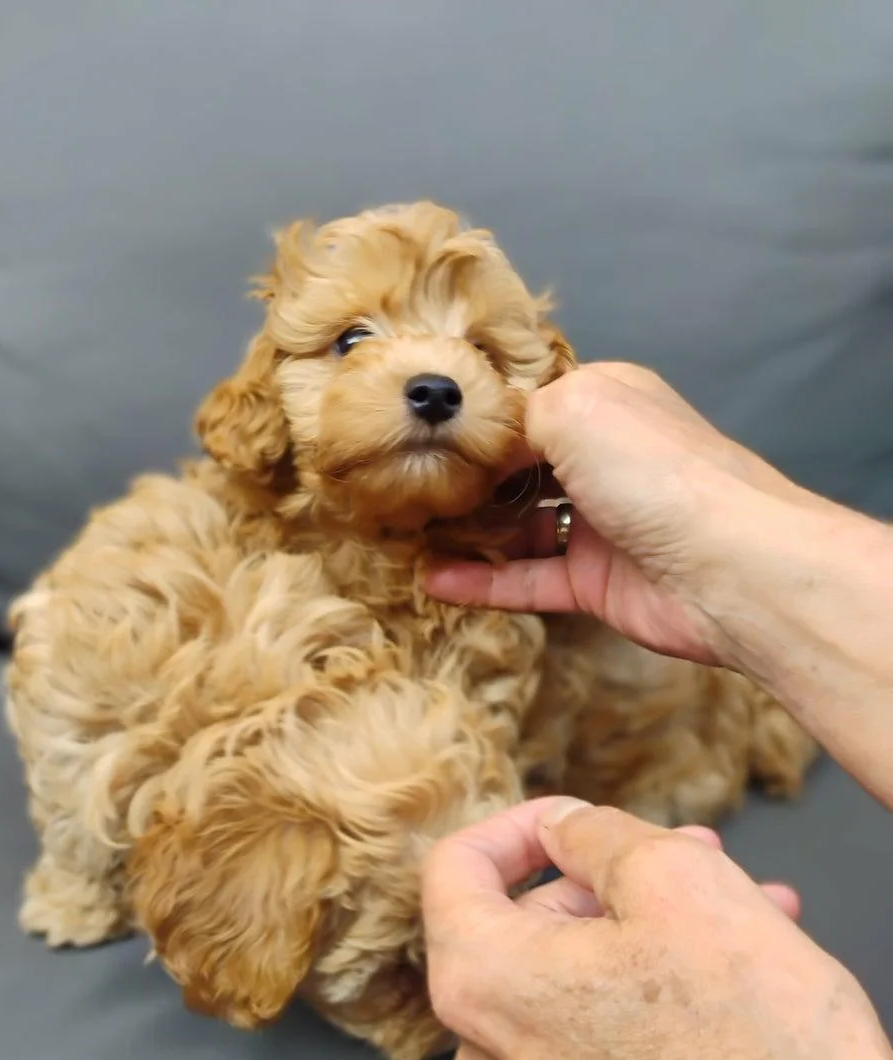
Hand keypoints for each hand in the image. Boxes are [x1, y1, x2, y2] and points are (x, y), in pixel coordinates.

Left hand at [421, 796, 892, 1059]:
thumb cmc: (757, 1041)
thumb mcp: (675, 878)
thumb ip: (593, 833)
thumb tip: (561, 826)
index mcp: (481, 984)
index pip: (453, 868)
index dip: (517, 824)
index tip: (573, 816)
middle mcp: (488, 1055)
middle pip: (524, 923)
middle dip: (608, 878)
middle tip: (693, 854)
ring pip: (572, 977)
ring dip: (648, 928)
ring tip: (744, 907)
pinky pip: (597, 1033)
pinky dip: (652, 990)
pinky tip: (734, 971)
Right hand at [425, 363, 831, 666]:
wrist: (731, 568)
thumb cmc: (657, 473)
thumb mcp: (573, 410)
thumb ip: (512, 419)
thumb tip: (473, 444)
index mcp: (605, 402)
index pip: (526, 405)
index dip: (475, 420)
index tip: (417, 434)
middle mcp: (604, 459)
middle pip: (519, 468)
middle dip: (465, 479)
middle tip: (403, 490)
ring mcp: (601, 524)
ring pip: (520, 527)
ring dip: (468, 533)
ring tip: (408, 538)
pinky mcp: (596, 583)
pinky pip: (528, 580)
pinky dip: (482, 581)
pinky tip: (435, 582)